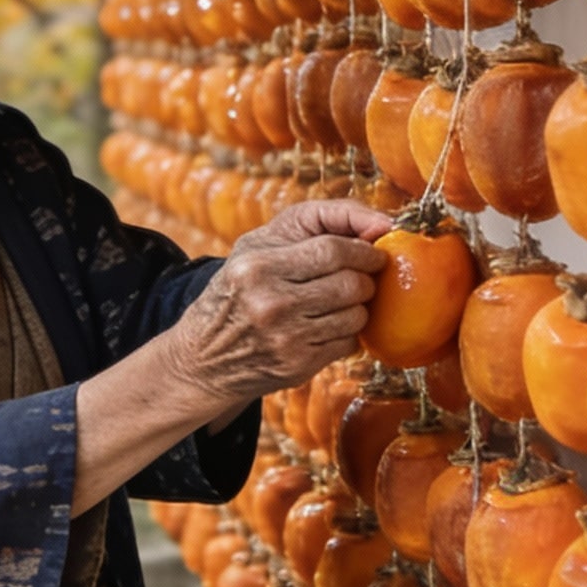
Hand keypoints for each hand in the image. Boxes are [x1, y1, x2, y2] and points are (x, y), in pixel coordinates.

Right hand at [168, 201, 392, 403]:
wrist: (204, 356)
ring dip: (360, 307)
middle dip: (367, 278)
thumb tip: (382, 224)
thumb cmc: (241, 286)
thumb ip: (318, 220)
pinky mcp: (298, 366)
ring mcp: (285, 338)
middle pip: (351, 284)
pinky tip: (329, 325)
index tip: (374, 252)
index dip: (364, 250)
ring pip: (356, 315)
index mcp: (257, 266)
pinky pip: (348, 343)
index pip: (333, 250)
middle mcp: (269, 303)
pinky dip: (348, 332)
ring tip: (343, 301)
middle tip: (363, 276)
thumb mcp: (259, 243)